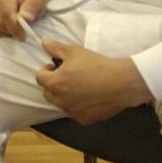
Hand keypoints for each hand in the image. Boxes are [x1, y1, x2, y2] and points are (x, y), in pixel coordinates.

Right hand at [0, 0, 46, 39]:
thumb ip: (33, 6)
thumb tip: (26, 17)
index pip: (6, 14)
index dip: (15, 27)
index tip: (24, 35)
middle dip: (11, 31)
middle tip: (21, 33)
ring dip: (6, 33)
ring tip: (15, 29)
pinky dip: (0, 33)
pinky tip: (8, 28)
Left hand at [35, 40, 152, 124]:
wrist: (122, 83)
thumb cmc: (97, 65)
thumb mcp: (75, 51)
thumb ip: (55, 48)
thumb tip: (43, 42)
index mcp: (55, 84)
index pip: (39, 77)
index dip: (46, 69)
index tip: (56, 65)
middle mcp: (60, 101)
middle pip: (47, 92)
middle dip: (53, 83)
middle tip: (67, 75)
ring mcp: (72, 112)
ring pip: (60, 103)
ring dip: (64, 95)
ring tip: (79, 86)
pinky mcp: (84, 120)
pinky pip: (74, 112)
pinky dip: (77, 106)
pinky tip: (88, 97)